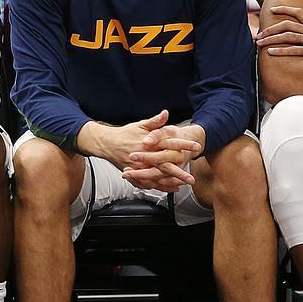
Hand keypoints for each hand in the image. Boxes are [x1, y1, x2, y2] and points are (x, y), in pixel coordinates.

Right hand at [81, 110, 196, 188]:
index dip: (183, 144)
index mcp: (148, 142)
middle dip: (179, 172)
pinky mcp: (134, 173)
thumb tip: (165, 113)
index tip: (196, 146)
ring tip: (183, 185)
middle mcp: (144, 155)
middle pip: (164, 165)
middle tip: (191, 177)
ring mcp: (139, 166)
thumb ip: (155, 121)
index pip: (169, 143)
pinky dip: (160, 186)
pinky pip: (148, 182)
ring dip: (171, 182)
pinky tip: (171, 188)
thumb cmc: (124, 134)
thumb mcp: (140, 125)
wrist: (106, 143)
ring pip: (157, 176)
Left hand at [257, 5, 302, 70]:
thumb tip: (298, 41)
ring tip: (260, 43)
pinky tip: (271, 52)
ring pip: (289, 36)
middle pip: (289, 25)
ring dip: (272, 39)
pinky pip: (296, 50)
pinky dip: (281, 51)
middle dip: (271, 28)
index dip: (285, 9)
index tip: (272, 9)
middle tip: (259, 34)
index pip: (300, 12)